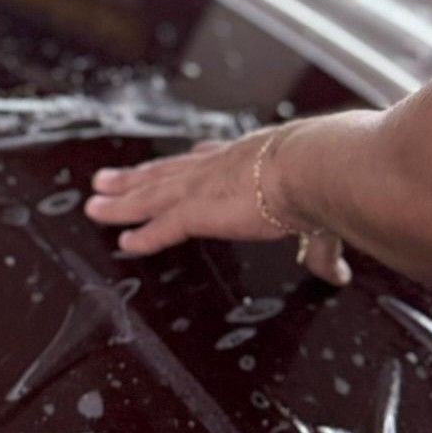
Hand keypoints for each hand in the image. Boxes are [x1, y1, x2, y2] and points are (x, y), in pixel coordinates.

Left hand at [83, 130, 351, 286]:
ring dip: (120, 200)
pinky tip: (122, 242)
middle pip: (166, 173)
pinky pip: (158, 227)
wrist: (310, 167)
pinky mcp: (194, 211)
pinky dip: (140, 236)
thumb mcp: (320, 214)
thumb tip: (336, 273)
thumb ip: (320, 249)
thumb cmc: (320, 180)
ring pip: (149, 195)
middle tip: (109, 179)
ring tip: (95, 201)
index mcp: (249, 159)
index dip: (190, 162)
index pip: (209, 158)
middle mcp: (217, 167)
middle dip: (137, 177)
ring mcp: (201, 187)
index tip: (181, 159)